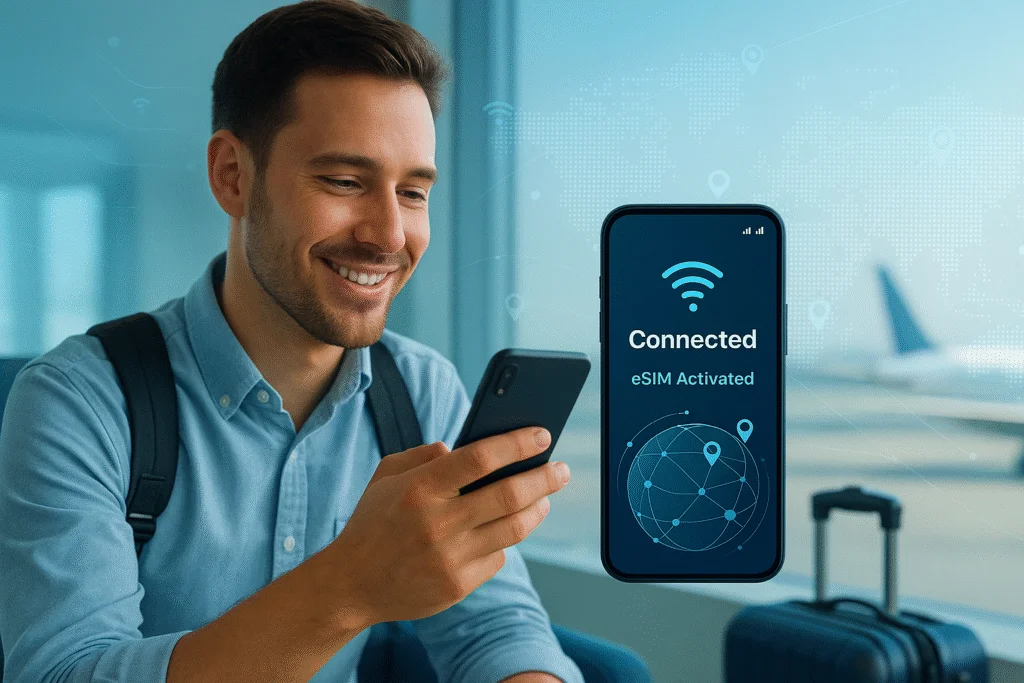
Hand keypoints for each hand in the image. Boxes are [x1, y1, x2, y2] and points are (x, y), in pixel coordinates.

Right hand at [324, 426, 569, 625]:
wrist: (349, 585)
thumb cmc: (372, 523)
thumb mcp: (386, 476)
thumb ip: (423, 455)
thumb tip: (460, 447)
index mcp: (420, 488)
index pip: (481, 458)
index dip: (517, 443)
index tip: (542, 434)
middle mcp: (438, 523)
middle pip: (509, 494)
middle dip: (545, 477)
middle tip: (562, 469)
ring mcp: (450, 557)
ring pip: (515, 529)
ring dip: (538, 509)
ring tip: (545, 497)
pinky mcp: (457, 586)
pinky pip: (498, 557)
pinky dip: (505, 540)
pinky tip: (505, 530)